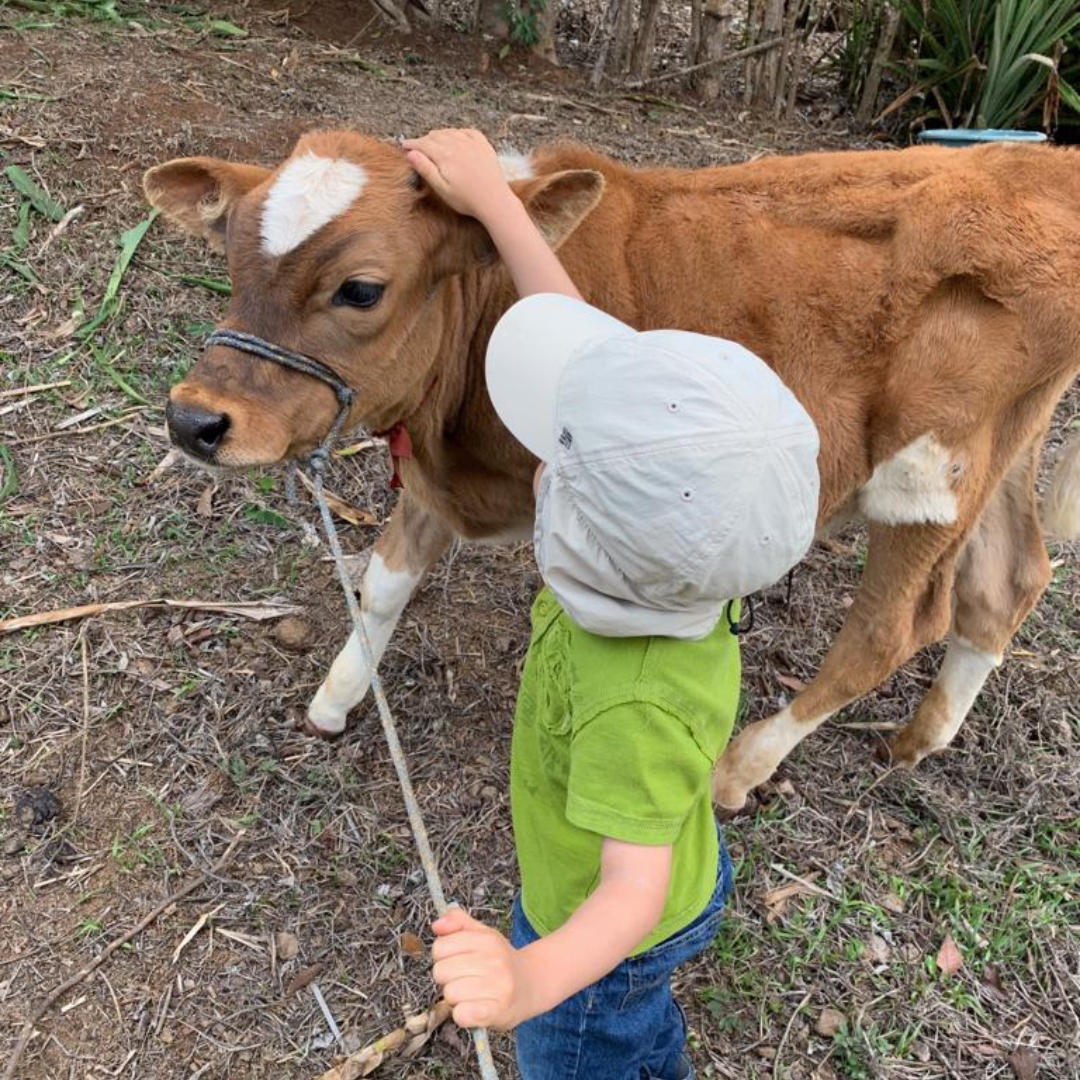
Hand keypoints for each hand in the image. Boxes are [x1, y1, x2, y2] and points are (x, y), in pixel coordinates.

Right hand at [402, 129, 518, 220]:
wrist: (494, 201)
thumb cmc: (466, 199)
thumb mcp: (441, 188)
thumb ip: (426, 169)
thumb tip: (410, 153)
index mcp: (445, 155)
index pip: (423, 144)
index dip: (412, 144)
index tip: (404, 145)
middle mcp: (457, 144)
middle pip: (435, 136)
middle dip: (424, 140)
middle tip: (418, 146)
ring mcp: (472, 143)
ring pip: (450, 132)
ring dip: (440, 134)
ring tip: (434, 140)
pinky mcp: (484, 145)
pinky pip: (468, 131)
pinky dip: (458, 132)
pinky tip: (456, 136)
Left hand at [431, 907, 535, 1029]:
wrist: (531, 985)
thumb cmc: (500, 961)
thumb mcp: (483, 934)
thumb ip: (458, 922)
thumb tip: (436, 925)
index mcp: (486, 939)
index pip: (440, 947)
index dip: (442, 957)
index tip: (455, 961)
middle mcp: (493, 960)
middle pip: (441, 971)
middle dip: (447, 979)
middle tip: (464, 980)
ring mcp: (497, 986)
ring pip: (449, 994)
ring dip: (456, 999)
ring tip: (472, 995)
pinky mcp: (497, 1011)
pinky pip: (461, 1014)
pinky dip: (462, 1015)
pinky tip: (473, 1010)